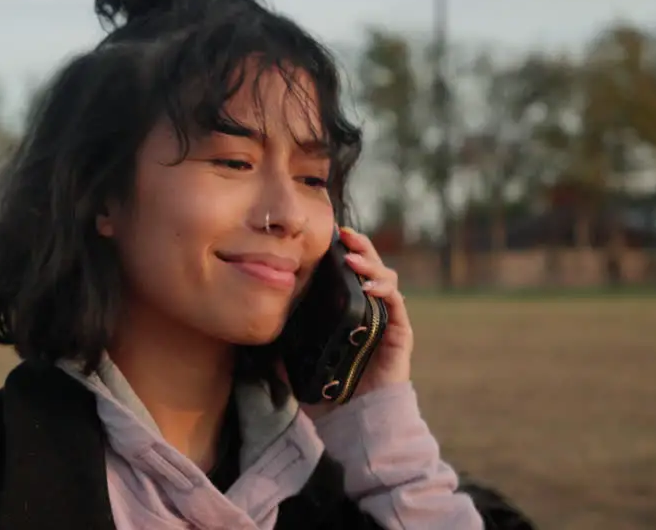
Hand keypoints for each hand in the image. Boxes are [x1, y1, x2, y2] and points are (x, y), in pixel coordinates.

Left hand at [299, 227, 413, 421]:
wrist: (356, 420)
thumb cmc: (329, 391)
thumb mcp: (297, 363)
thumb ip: (280, 349)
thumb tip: (256, 333)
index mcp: (346, 311)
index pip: (346, 272)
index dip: (340, 250)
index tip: (326, 235)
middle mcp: (368, 309)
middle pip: (369, 267)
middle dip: (360, 246)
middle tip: (344, 234)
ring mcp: (385, 319)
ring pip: (386, 277)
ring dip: (371, 263)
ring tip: (353, 258)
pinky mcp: (399, 333)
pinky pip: (396, 303)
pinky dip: (385, 289)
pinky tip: (369, 286)